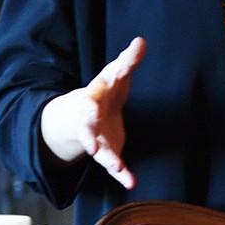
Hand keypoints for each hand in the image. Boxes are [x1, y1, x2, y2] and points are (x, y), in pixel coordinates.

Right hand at [39, 37, 143, 189]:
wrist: (84, 115)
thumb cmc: (103, 91)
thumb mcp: (114, 74)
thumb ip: (128, 60)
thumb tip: (141, 41)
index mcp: (92, 100)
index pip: (92, 101)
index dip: (94, 104)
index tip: (98, 102)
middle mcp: (91, 122)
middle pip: (87, 130)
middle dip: (89, 137)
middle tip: (91, 147)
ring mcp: (97, 139)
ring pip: (99, 151)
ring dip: (107, 159)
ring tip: (116, 168)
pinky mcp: (107, 152)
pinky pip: (113, 166)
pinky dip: (121, 175)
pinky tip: (130, 183)